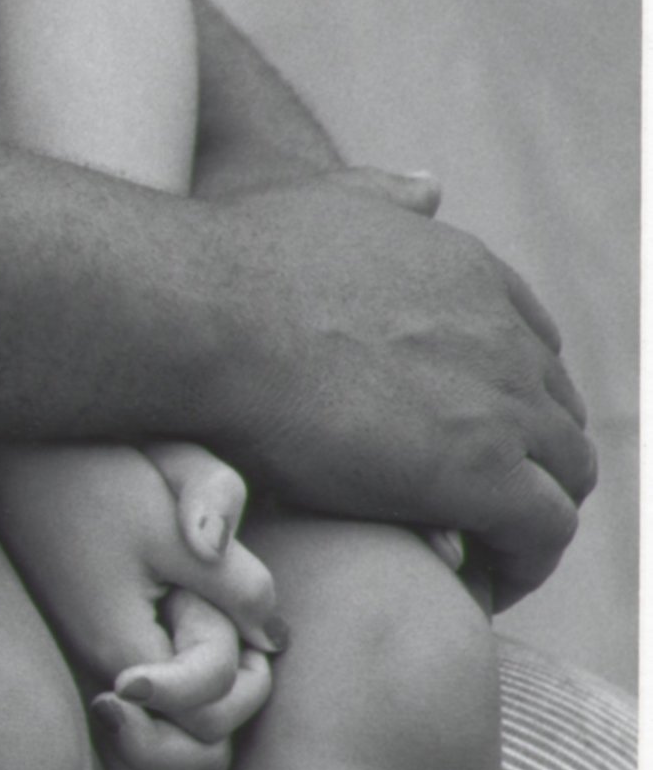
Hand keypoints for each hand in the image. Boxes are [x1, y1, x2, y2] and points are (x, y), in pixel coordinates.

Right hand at [0, 443, 278, 769]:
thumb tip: (275, 640)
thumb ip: (238, 586)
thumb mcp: (175, 525)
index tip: (232, 622)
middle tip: (232, 643)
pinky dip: (159, 730)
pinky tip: (177, 669)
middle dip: (225, 708)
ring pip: (151, 767)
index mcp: (121, 653)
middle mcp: (95, 681)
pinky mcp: (73, 667)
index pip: (206, 722)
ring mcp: (80, 680)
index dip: (242, 681)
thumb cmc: (93, 480)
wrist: (11, 457)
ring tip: (207, 664)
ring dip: (193, 731)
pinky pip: (124, 742)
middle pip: (183, 757)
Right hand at [200, 175, 592, 603]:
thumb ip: (384, 196)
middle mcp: (502, 332)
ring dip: (529, 516)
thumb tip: (432, 189)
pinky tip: (473, 579)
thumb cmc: (238, 265)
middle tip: (463, 506)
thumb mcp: (323, 202)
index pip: (533, 347)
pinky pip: (546, 531)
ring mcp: (501, 402)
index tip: (461, 437)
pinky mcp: (487, 473)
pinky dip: (524, 562)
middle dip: (523, 460)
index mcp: (470, 270)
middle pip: (556, 415)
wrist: (205, 316)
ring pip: (565, 477)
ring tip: (471, 550)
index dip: (504, 398)